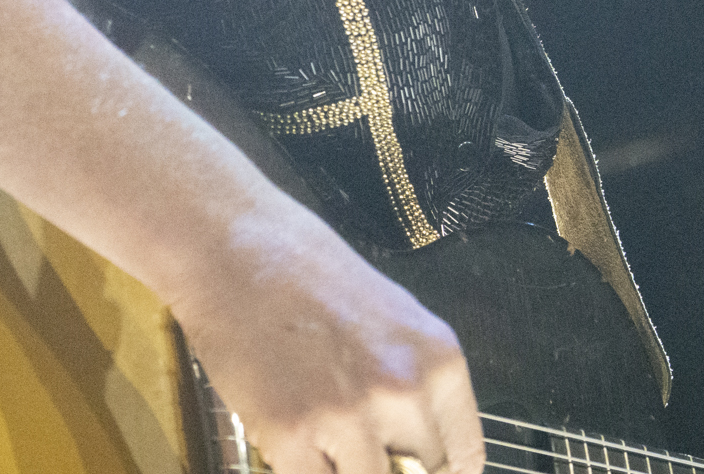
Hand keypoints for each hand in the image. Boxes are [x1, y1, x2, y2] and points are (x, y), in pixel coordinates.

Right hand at [169, 202, 484, 473]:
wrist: (241, 251)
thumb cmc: (315, 280)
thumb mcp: (396, 324)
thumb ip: (417, 386)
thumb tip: (424, 448)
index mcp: (440, 362)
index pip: (463, 459)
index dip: (435, 472)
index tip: (410, 468)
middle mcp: (405, 391)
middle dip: (387, 470)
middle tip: (358, 448)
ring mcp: (348, 416)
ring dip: (342, 469)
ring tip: (323, 442)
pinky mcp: (290, 434)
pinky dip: (302, 470)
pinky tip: (291, 440)